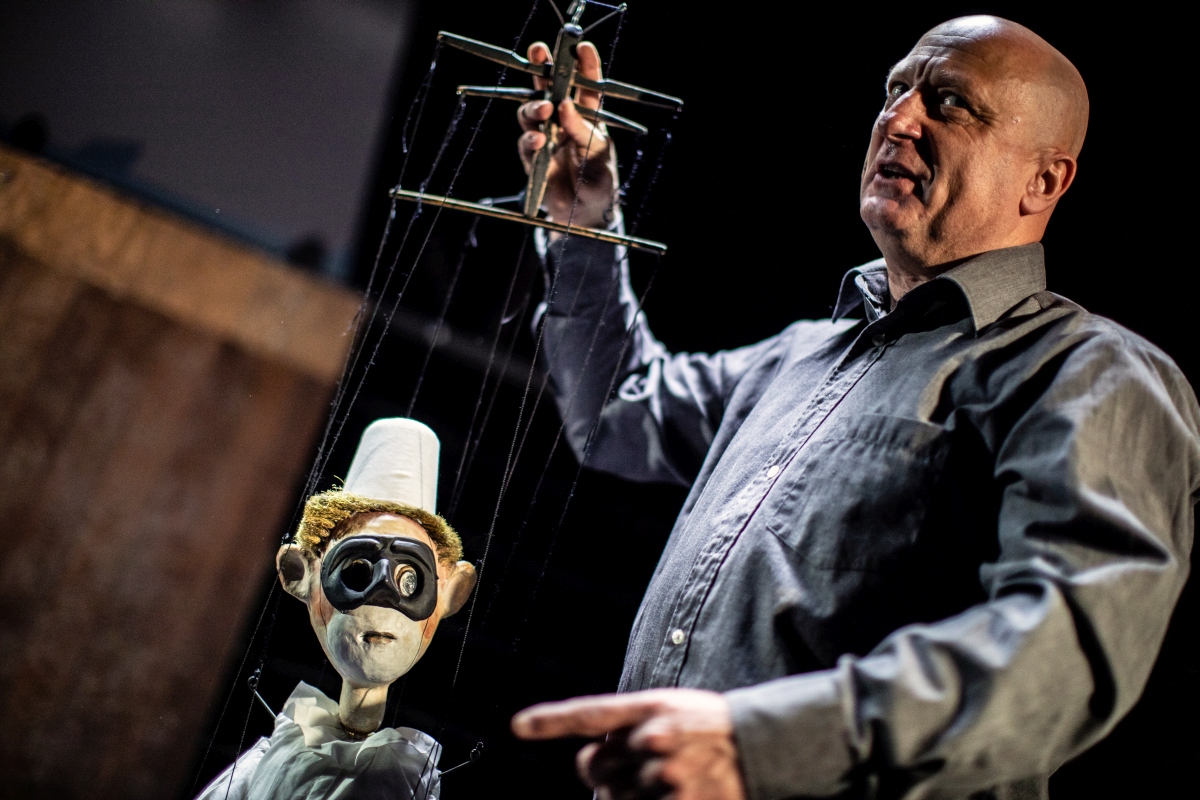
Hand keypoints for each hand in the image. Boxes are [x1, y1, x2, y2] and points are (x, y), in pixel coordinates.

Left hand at [512, 688, 745, 799]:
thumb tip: (589, 760)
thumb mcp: (670, 709)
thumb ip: (628, 728)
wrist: (761, 747)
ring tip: (669, 780)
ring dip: (632, 796)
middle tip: (640, 767)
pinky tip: (676, 792)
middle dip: (607, 772)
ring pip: (616, 797)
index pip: (592, 712)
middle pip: (595, 765)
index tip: (519, 725)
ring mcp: (667, 774)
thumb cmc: (708, 728)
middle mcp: (655, 737)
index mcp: (651, 706)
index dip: (552, 720)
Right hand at [516, 40, 618, 228]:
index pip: (585, 84)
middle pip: (549, 87)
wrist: (585, 215)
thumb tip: (565, 105)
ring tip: (544, 109)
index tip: (581, 45)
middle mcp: (563, 121)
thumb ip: (582, 130)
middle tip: (538, 51)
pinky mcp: (533, 157)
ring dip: (535, 105)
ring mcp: (546, 137)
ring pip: (532, 111)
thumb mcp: (597, 153)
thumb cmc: (598, 180)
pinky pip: (526, 143)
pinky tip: (538, 139)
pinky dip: (530, 139)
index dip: (584, 63)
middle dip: (542, 66)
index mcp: (587, 115)